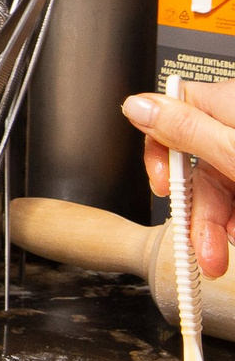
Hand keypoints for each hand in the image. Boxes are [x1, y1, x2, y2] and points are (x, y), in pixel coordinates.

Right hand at [125, 83, 234, 277]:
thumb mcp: (234, 150)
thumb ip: (186, 129)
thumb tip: (135, 106)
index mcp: (225, 104)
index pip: (170, 113)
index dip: (160, 153)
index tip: (163, 187)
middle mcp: (234, 126)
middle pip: (196, 166)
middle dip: (196, 214)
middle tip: (200, 249)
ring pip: (219, 189)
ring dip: (217, 228)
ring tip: (221, 256)